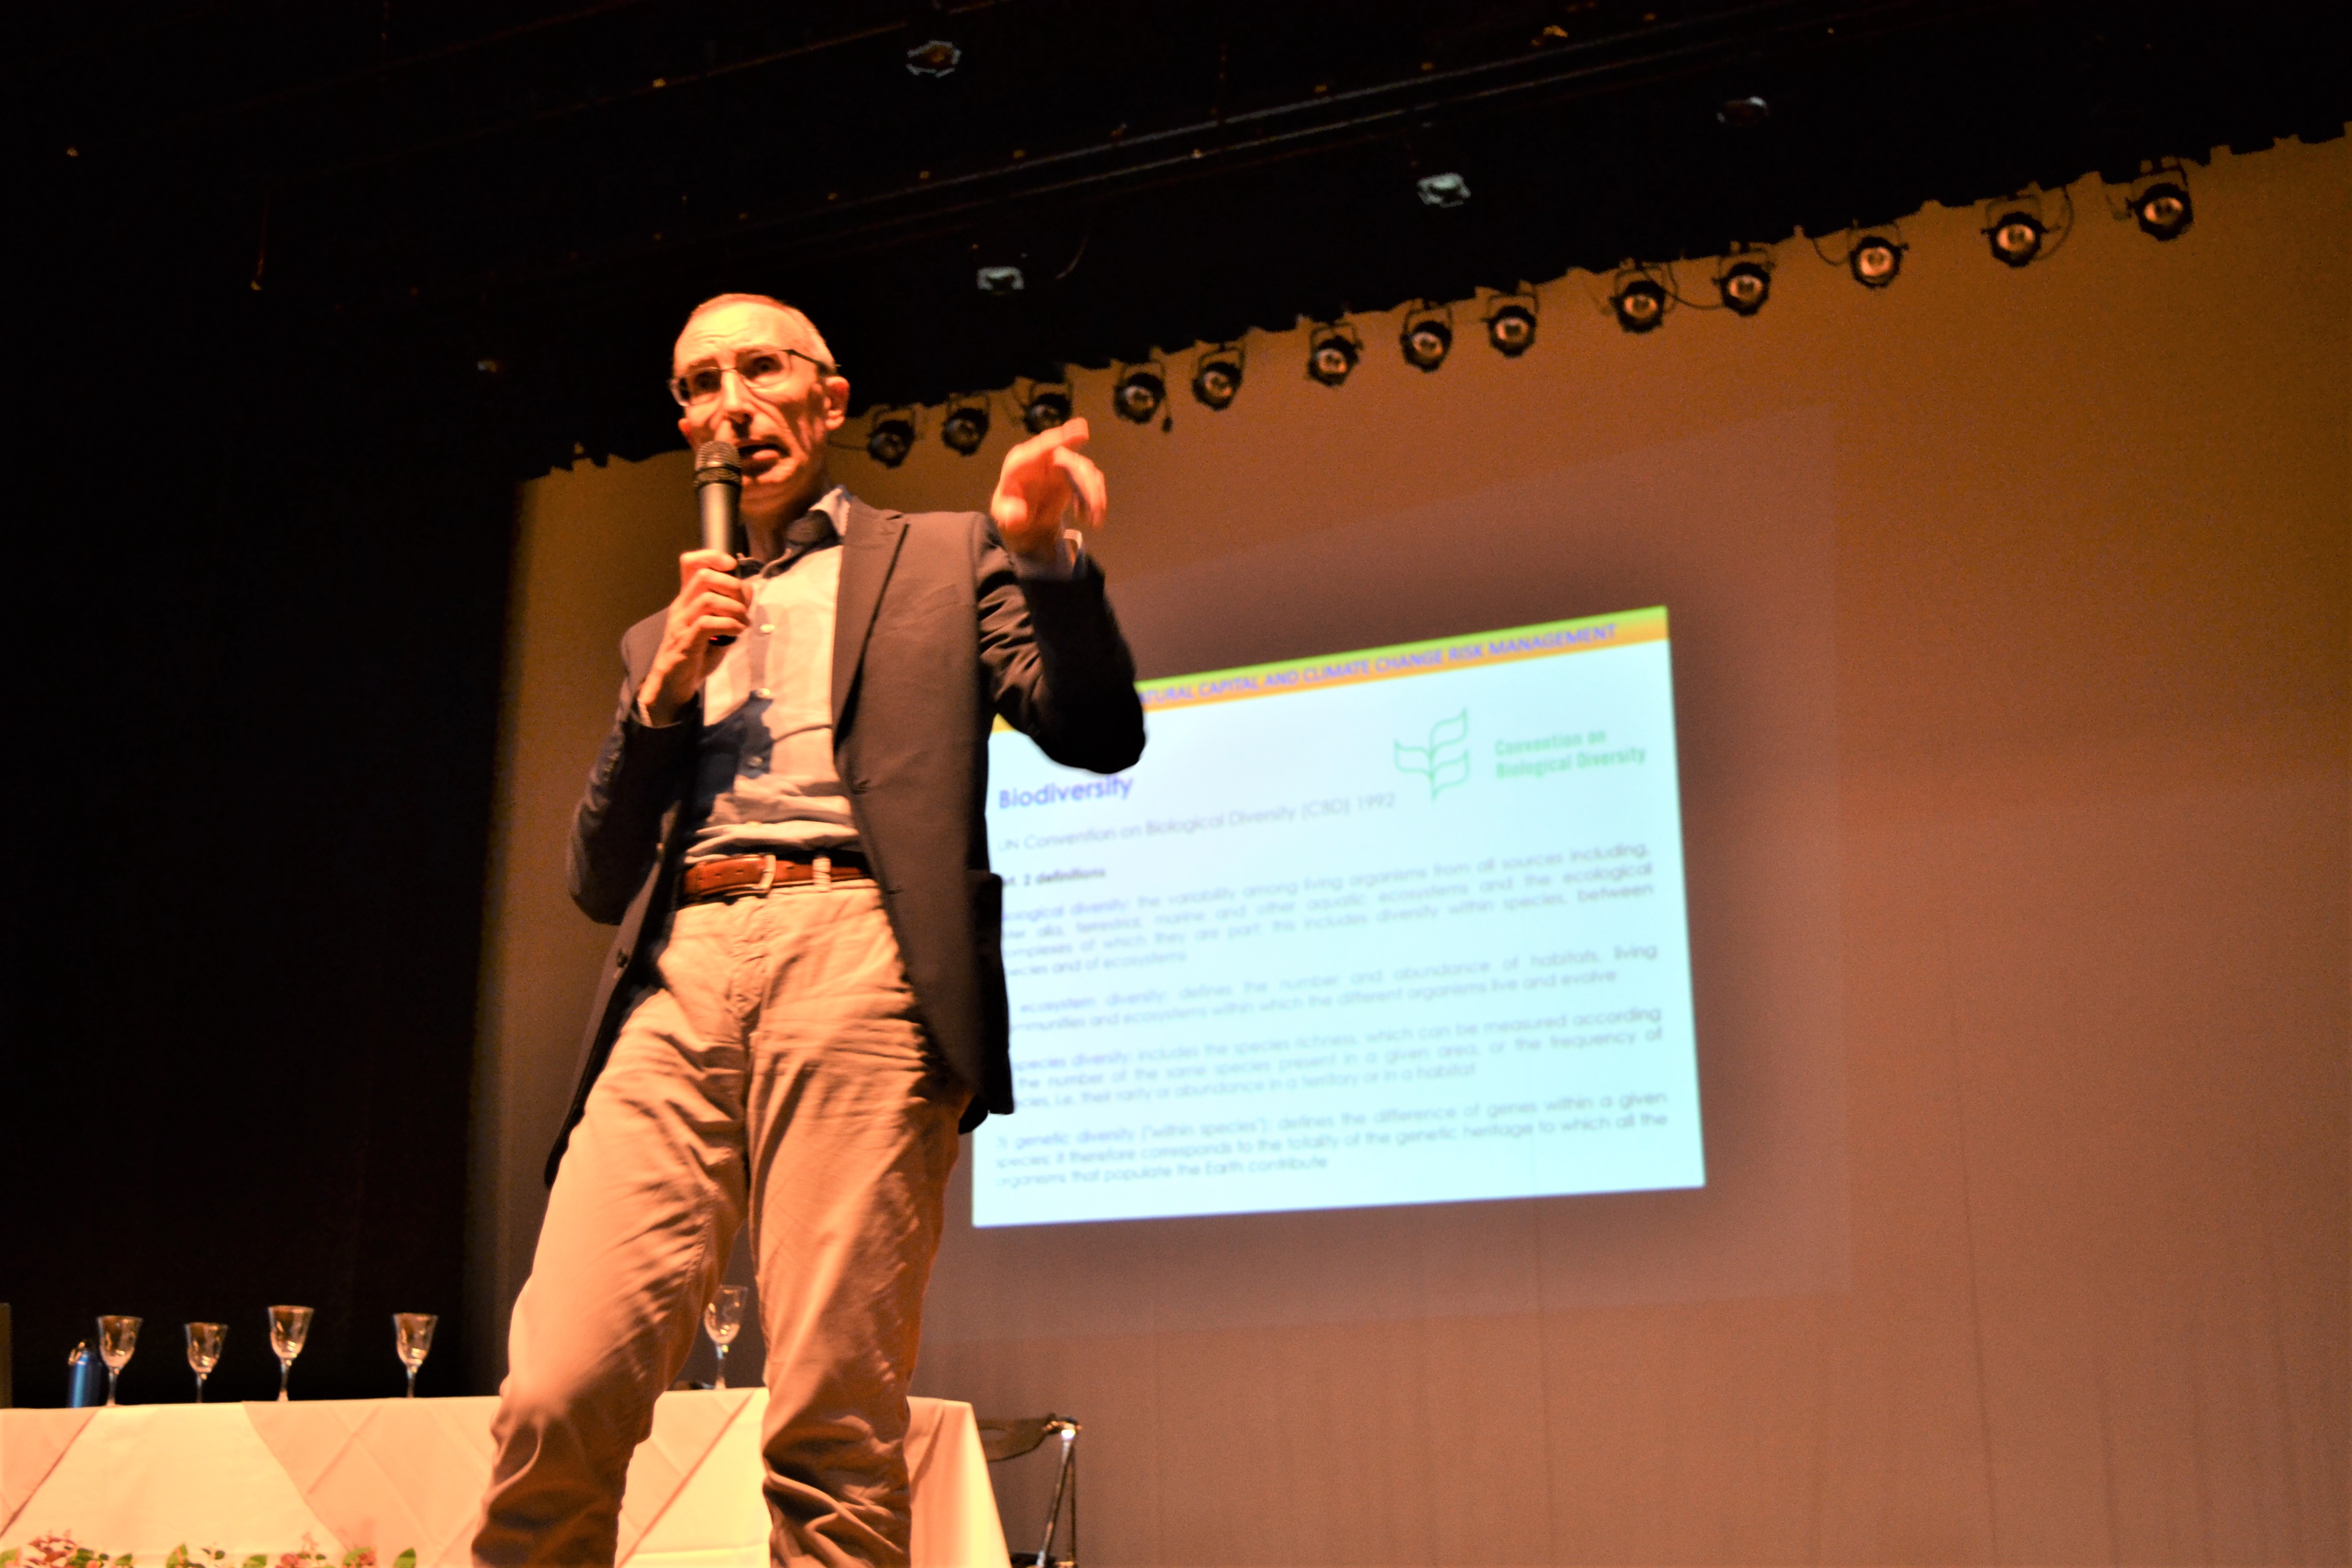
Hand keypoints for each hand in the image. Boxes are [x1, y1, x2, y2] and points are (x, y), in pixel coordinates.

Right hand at [637, 548, 748, 725]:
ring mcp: (681, 623)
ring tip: (743, 622)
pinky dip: (730, 625)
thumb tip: (748, 590)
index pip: (690, 563)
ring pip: (708, 599)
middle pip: (704, 577)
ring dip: (734, 608)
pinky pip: (708, 624)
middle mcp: (681, 607)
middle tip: (744, 605)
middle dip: (732, 586)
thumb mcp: (715, 625)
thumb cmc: (697, 652)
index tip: (731, 566)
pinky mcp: (686, 642)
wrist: (674, 682)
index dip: (712, 556)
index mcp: (687, 599)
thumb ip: (729, 607)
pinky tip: (738, 632)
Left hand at [990, 418, 1105, 564]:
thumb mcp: (1003, 514)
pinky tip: (1087, 517)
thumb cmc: (1009, 510)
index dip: (1062, 438)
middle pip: (1071, 461)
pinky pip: (1090, 480)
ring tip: (1095, 519)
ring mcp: (1058, 464)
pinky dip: (1094, 498)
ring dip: (1094, 494)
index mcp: (1021, 462)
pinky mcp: (1071, 474)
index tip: (1082, 432)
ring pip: (1085, 470)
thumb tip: (1019, 516)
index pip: (1042, 447)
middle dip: (1087, 483)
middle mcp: (1042, 458)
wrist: (1023, 515)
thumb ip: (1008, 514)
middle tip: (1096, 508)